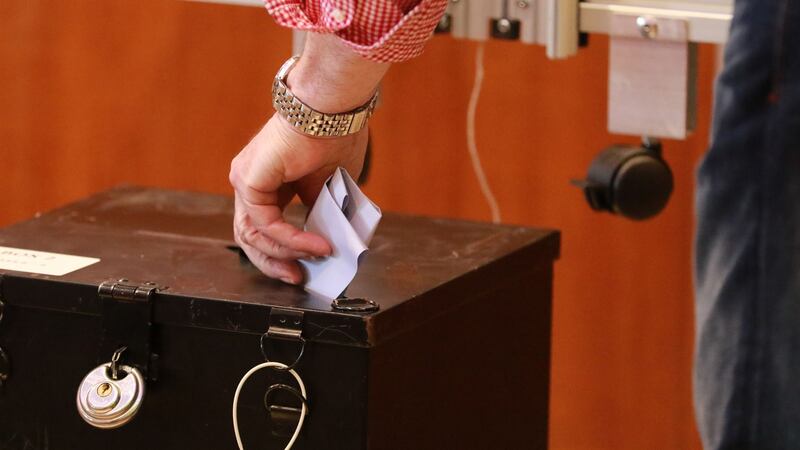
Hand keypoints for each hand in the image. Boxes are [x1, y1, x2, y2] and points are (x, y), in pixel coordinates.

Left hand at [229, 33, 387, 283]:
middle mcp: (251, 181)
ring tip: (318, 257)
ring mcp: (245, 179)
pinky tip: (315, 245)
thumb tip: (329, 244)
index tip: (304, 269)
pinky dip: (291, 239)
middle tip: (299, 278)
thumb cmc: (335, 136)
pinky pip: (265, 224)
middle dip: (275, 262)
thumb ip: (322, 214)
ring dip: (287, 252)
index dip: (282, 252)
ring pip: (254, 235)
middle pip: (250, 237)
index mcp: (268, 181)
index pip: (263, 227)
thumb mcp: (331, 187)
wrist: (332, 110)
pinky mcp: (247, 179)